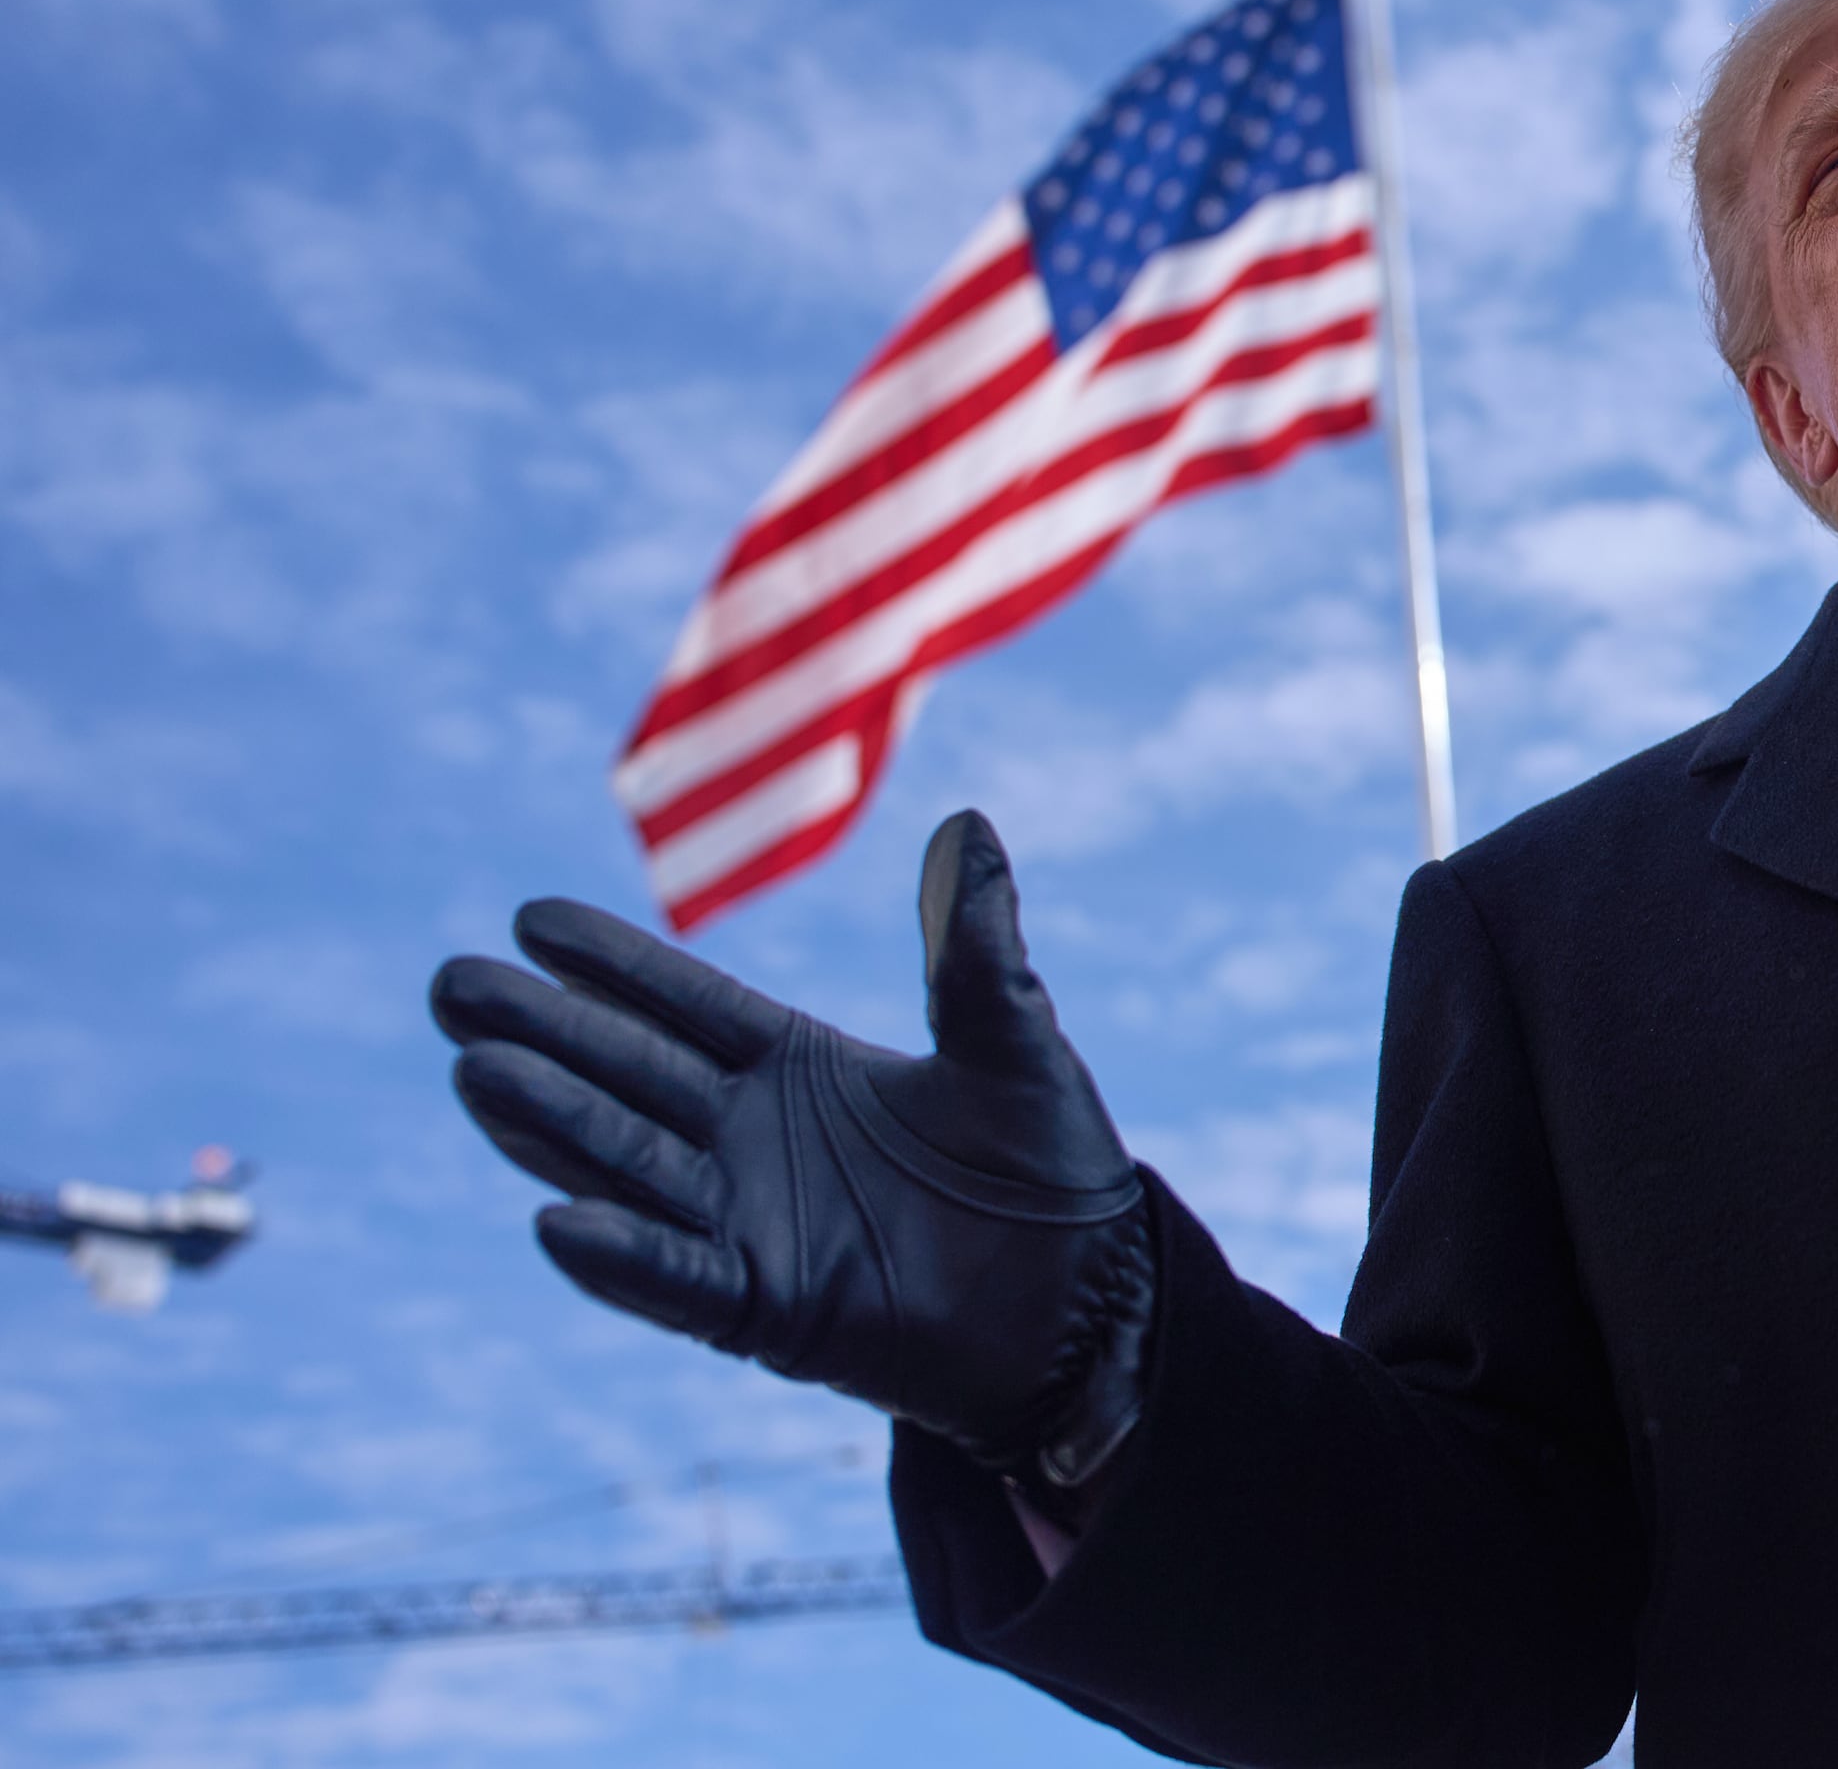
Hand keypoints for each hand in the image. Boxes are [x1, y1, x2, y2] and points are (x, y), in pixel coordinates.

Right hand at [428, 810, 1153, 1484]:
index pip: (685, 1005)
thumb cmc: (1046, 1171)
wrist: (1087, 1301)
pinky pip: (680, 1280)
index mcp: (798, 1069)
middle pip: (627, 1074)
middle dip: (543, 1031)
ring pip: (629, 1165)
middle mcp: (752, 1141)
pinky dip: (623, 1257)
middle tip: (452, 982)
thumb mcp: (1011, 1045)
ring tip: (474, 1069)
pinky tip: (554, 1222)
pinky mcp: (770, 1309)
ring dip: (553, 1125)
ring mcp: (751, 1224)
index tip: (530, 915)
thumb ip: (975, 950)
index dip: (611, 965)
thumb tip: (972, 826)